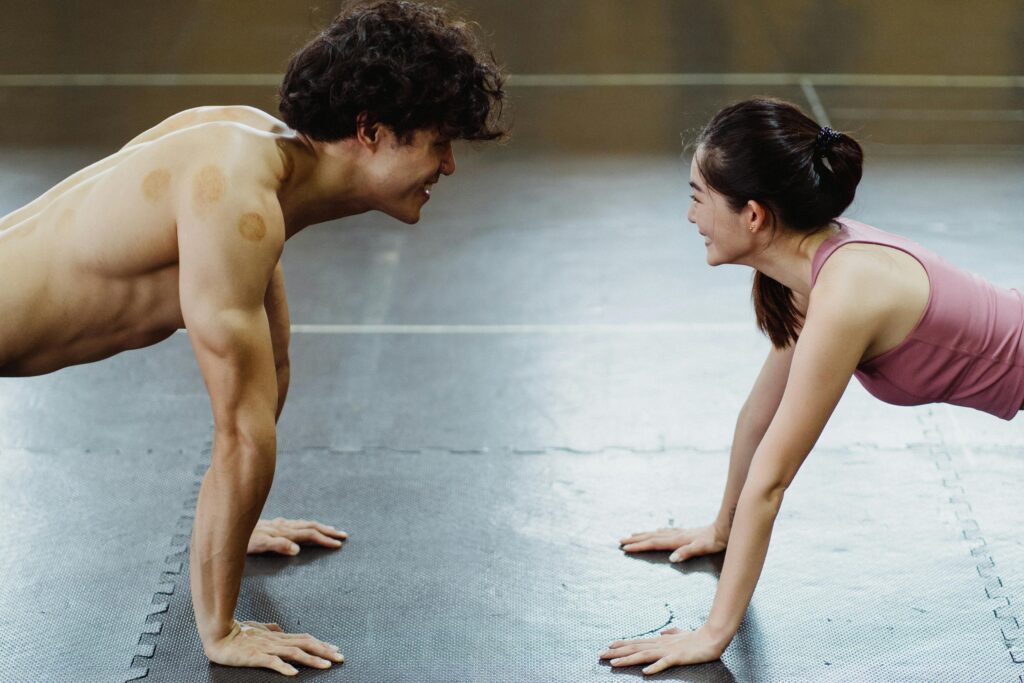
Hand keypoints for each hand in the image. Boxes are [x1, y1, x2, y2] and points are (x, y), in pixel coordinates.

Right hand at [205, 620, 343, 675]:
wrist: (218, 634)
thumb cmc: (237, 632)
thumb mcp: (257, 628)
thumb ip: (270, 628)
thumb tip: (280, 628)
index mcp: (278, 636)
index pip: (305, 639)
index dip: (321, 644)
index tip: (335, 649)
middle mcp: (276, 641)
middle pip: (306, 644)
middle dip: (324, 651)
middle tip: (340, 658)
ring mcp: (267, 648)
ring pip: (295, 652)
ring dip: (312, 659)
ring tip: (326, 666)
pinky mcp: (255, 656)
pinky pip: (272, 662)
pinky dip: (284, 667)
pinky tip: (295, 673)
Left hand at [247, 518, 347, 555]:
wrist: (225, 525)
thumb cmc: (240, 540)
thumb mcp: (257, 545)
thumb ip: (277, 546)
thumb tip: (297, 550)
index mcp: (283, 532)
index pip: (309, 535)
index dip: (324, 540)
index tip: (338, 544)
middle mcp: (282, 526)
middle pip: (310, 527)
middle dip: (328, 531)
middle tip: (343, 535)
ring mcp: (277, 525)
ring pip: (303, 524)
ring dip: (318, 527)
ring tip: (329, 529)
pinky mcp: (270, 526)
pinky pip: (293, 524)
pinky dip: (303, 525)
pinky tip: (299, 525)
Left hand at [600, 627, 724, 674]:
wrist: (712, 637)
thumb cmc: (696, 637)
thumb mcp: (680, 635)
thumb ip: (671, 633)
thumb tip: (663, 632)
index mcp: (660, 641)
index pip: (637, 642)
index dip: (622, 644)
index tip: (608, 646)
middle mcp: (660, 644)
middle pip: (635, 648)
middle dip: (617, 652)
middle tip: (601, 655)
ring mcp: (668, 650)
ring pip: (644, 655)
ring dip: (628, 659)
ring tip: (614, 663)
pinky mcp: (678, 657)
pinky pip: (664, 663)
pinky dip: (654, 667)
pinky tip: (644, 672)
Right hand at [619, 523, 726, 562]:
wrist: (724, 529)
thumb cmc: (714, 542)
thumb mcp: (702, 548)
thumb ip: (687, 552)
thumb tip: (672, 558)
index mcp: (677, 540)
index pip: (654, 544)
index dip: (640, 546)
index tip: (626, 547)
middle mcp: (675, 535)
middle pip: (651, 537)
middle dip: (636, 540)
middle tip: (621, 541)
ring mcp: (679, 533)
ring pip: (656, 534)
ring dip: (643, 535)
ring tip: (632, 535)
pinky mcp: (684, 533)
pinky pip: (665, 532)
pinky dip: (656, 532)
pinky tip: (656, 531)